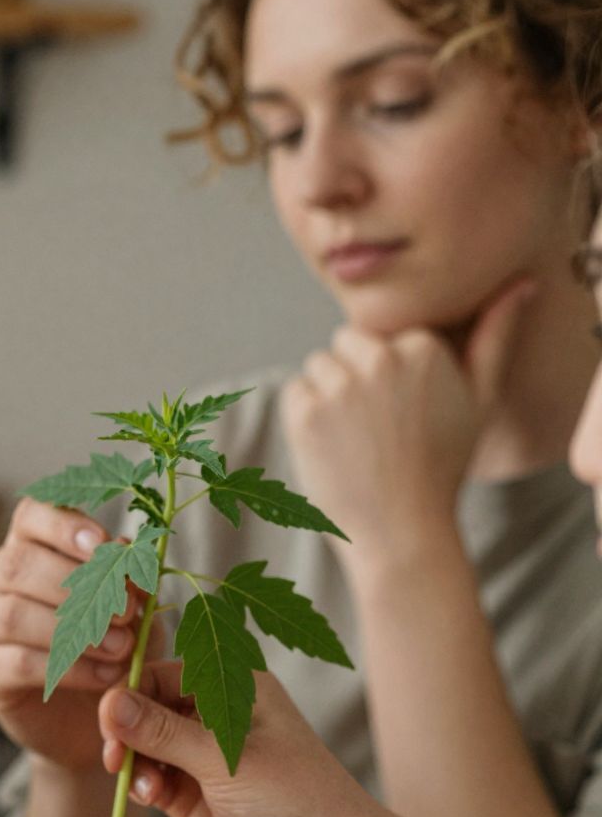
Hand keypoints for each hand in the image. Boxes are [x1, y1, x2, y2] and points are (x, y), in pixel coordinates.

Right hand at [0, 498, 162, 773]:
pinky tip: (106, 676)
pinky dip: (69, 668)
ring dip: (72, 630)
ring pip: (12, 614)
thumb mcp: (133, 608)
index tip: (103, 544)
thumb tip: (126, 551)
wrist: (92, 712)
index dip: (63, 525)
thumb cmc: (112, 643)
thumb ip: (127, 578)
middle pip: (18, 564)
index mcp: (29, 545)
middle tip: (128, 611)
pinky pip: (18, 663)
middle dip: (76, 585)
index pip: (30, 515)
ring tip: (122, 648)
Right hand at [98, 665, 370, 816]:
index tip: (110, 722)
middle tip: (116, 760)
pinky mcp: (192, 797)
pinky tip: (150, 798)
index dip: (132, 694)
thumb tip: (109, 704)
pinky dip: (142, 786)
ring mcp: (203, 759)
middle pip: (148, 709)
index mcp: (235, 688)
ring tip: (147, 789)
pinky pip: (151, 780)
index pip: (165, 674)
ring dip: (135, 763)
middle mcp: (217, 718)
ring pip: (145, 747)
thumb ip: (163, 732)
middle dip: (127, 732)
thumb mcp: (224, 758)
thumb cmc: (291, 797)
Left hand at [281, 277, 534, 561]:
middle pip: (345, 343)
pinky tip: (331, 448)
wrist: (403, 533)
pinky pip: (294, 392)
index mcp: (422, 346)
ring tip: (355, 440)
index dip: (387, 375)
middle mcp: (381, 358)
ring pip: (318, 366)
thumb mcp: (480, 400)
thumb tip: (522, 284)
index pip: (382, 336)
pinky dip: (303, 417)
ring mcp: (340, 386)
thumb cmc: (442, 468)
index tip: (401, 413)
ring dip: (326, 395)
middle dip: (353, 375)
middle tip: (374, 429)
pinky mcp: (305, 414)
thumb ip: (494, 337)